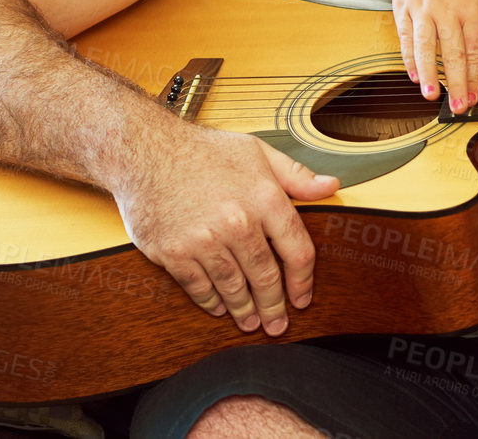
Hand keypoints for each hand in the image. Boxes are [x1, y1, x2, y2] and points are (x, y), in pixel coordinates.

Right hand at [116, 124, 338, 335]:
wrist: (145, 151)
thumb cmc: (204, 151)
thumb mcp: (257, 152)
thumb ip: (297, 175)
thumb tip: (332, 187)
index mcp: (264, 198)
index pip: (297, 250)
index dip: (303, 281)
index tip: (302, 298)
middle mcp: (238, 222)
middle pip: (265, 277)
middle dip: (273, 306)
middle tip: (277, 325)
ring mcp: (204, 240)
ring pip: (233, 287)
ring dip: (244, 310)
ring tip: (250, 322)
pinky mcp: (174, 253)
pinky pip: (199, 288)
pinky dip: (211, 301)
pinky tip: (219, 307)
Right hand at [390, 0, 477, 113]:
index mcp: (470, 6)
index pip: (475, 48)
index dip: (476, 75)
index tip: (476, 98)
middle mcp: (446, 8)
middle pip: (452, 51)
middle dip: (456, 81)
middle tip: (459, 107)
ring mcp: (422, 6)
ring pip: (425, 46)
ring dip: (428, 73)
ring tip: (432, 96)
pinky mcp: (402, 5)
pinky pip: (405, 36)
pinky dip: (408, 57)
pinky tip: (414, 76)